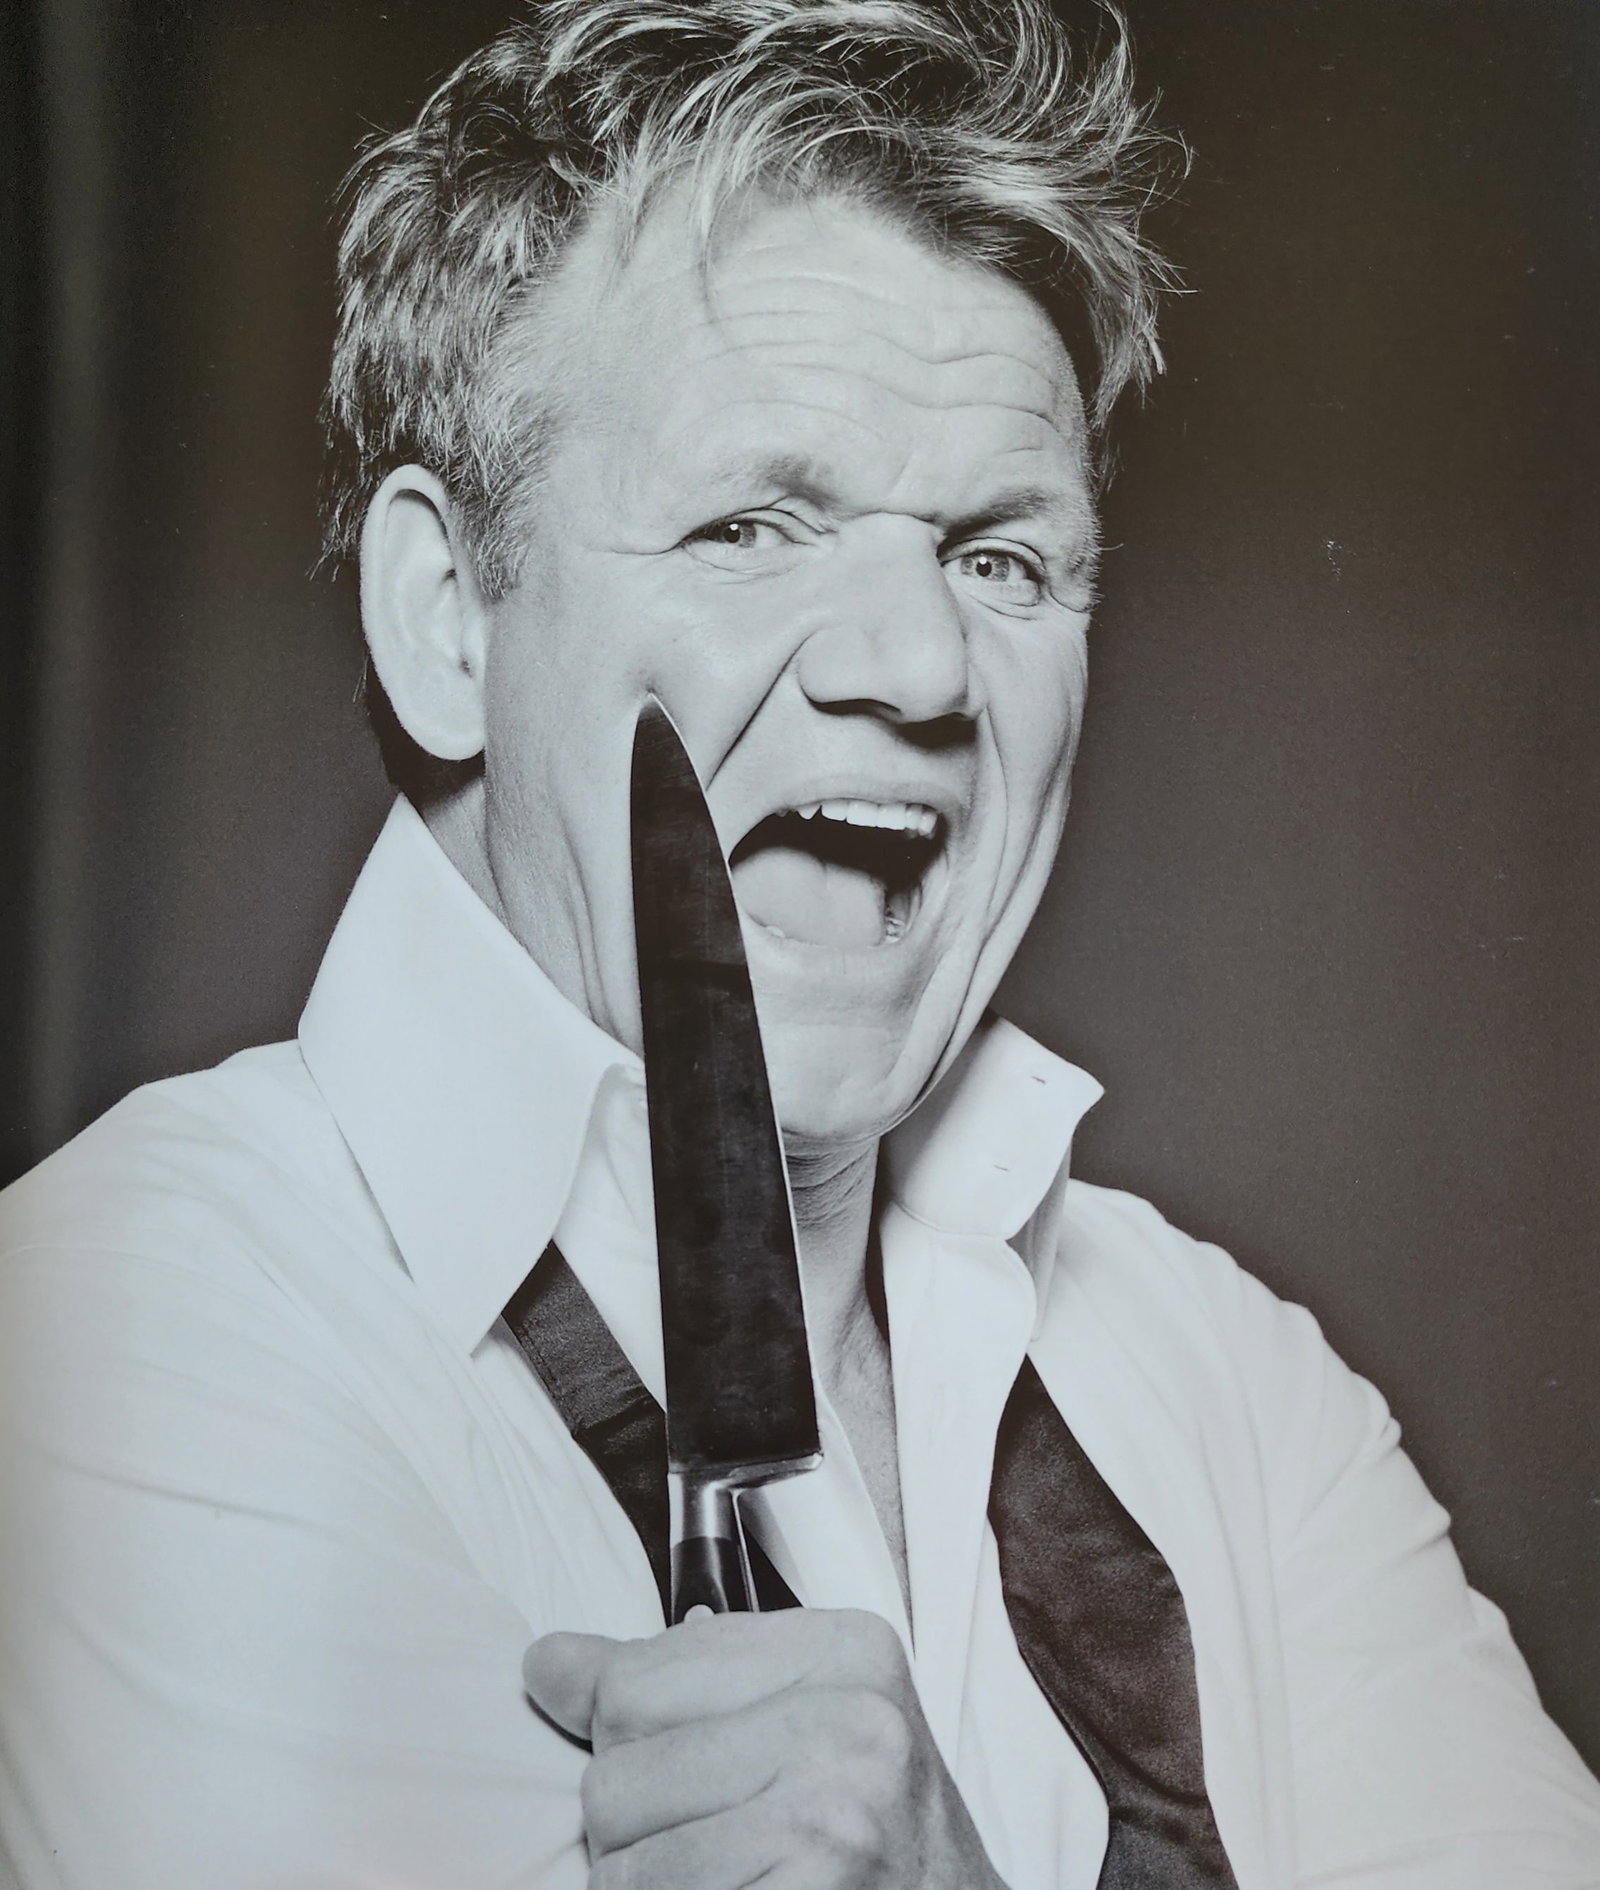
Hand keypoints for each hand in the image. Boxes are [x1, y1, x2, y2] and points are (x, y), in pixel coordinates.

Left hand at [523, 1605, 1006, 1889]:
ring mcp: (833, 1824)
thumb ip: (672, 1683)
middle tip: (719, 1844)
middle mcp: (848, 1727)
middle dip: (637, 1831)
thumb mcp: (801, 1721)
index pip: (630, 1681)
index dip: (623, 1741)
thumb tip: (546, 1664)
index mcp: (844, 1651)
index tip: (687, 1771)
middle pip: (615, 1778)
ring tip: (726, 1881)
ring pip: (618, 1867)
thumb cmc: (873, 1833)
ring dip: (646, 1889)